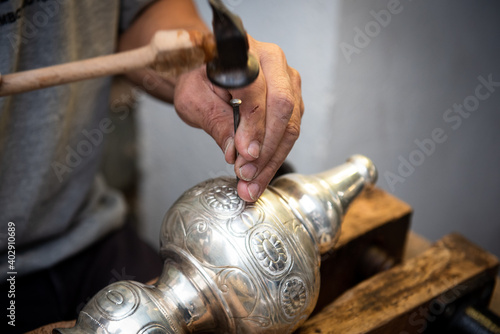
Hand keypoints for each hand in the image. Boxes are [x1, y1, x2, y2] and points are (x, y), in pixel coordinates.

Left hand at [174, 35, 303, 201]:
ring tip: (252, 185)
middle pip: (282, 108)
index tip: (244, 156)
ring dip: (272, 160)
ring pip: (290, 125)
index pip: (257, 92)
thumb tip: (237, 153)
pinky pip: (290, 132)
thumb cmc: (197, 80)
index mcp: (244, 51)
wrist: (205, 73)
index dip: (253, 127)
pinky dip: (275, 157)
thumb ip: (216, 122)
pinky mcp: (293, 99)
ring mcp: (287, 80)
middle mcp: (272, 61)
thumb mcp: (194, 100)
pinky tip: (260, 176)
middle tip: (247, 176)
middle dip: (266, 150)